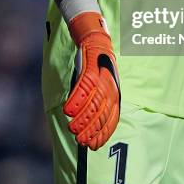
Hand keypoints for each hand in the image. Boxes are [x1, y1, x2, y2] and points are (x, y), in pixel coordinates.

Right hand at [63, 13, 119, 149]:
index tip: (95, 145)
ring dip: (82, 117)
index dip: (103, 132)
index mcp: (115, 91)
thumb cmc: (97, 64)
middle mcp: (111, 85)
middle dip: (91, 129)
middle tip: (81, 141)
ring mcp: (102, 76)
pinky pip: (84, 86)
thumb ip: (99, 101)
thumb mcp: (103, 83)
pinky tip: (68, 110)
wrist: (95, 38)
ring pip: (93, 101)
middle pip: (102, 112)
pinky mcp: (91, 67)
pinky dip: (76, 99)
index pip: (112, 116)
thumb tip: (89, 124)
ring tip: (72, 128)